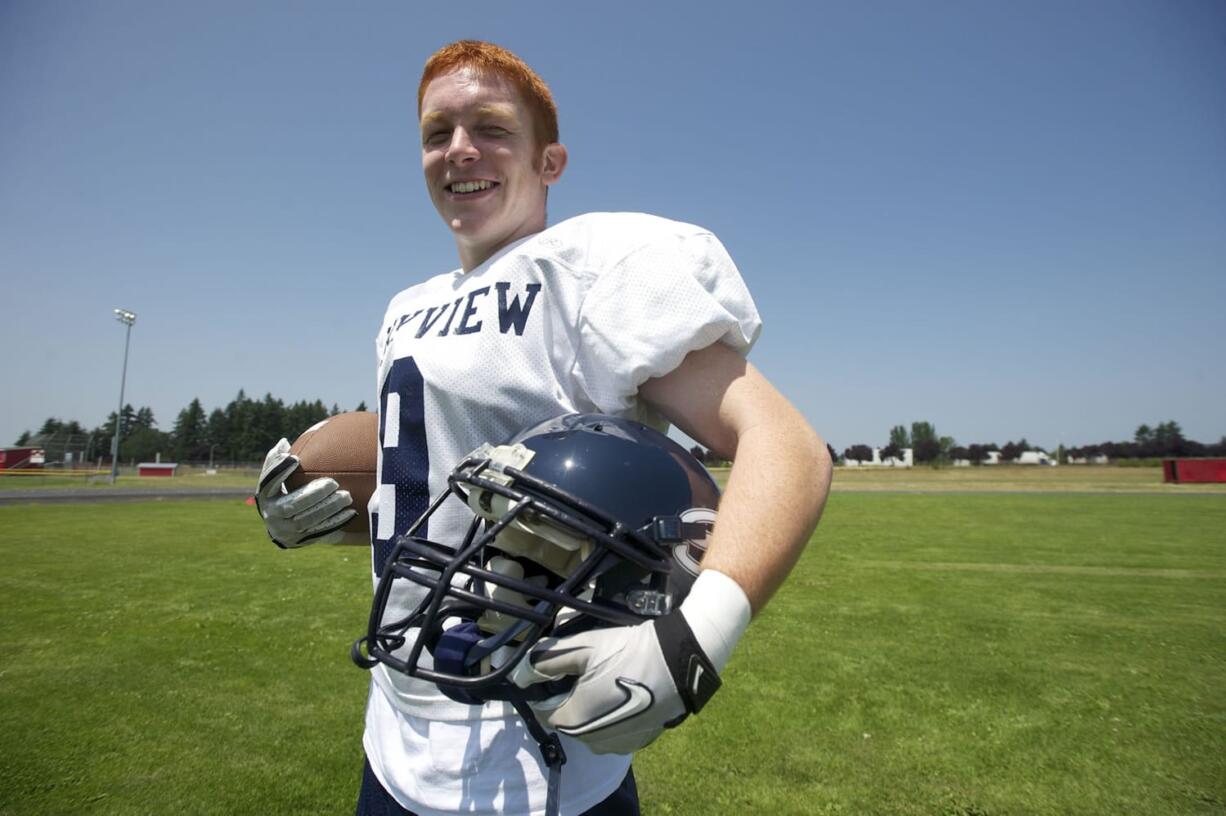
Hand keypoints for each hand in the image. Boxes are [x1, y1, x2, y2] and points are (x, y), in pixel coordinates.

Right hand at [255, 438, 355, 547]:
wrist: (284, 528)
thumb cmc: (283, 493)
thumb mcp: (276, 479)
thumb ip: (278, 462)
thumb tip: (284, 442)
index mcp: (265, 496)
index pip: (268, 483)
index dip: (278, 472)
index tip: (295, 459)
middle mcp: (272, 515)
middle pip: (291, 506)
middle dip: (313, 494)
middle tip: (333, 483)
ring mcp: (286, 531)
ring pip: (307, 521)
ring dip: (328, 509)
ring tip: (346, 496)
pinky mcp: (301, 540)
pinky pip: (319, 532)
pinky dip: (335, 522)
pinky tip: (351, 512)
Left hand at [511, 570, 750, 753]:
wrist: (678, 662)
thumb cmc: (626, 653)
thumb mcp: (582, 648)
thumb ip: (545, 660)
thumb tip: (520, 672)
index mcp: (573, 721)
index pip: (542, 710)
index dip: (546, 688)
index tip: (560, 669)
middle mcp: (592, 741)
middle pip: (567, 718)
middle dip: (570, 696)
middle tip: (587, 669)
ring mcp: (617, 744)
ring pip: (590, 726)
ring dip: (591, 706)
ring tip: (608, 678)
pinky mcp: (638, 742)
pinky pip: (613, 730)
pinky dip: (613, 714)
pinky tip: (625, 691)